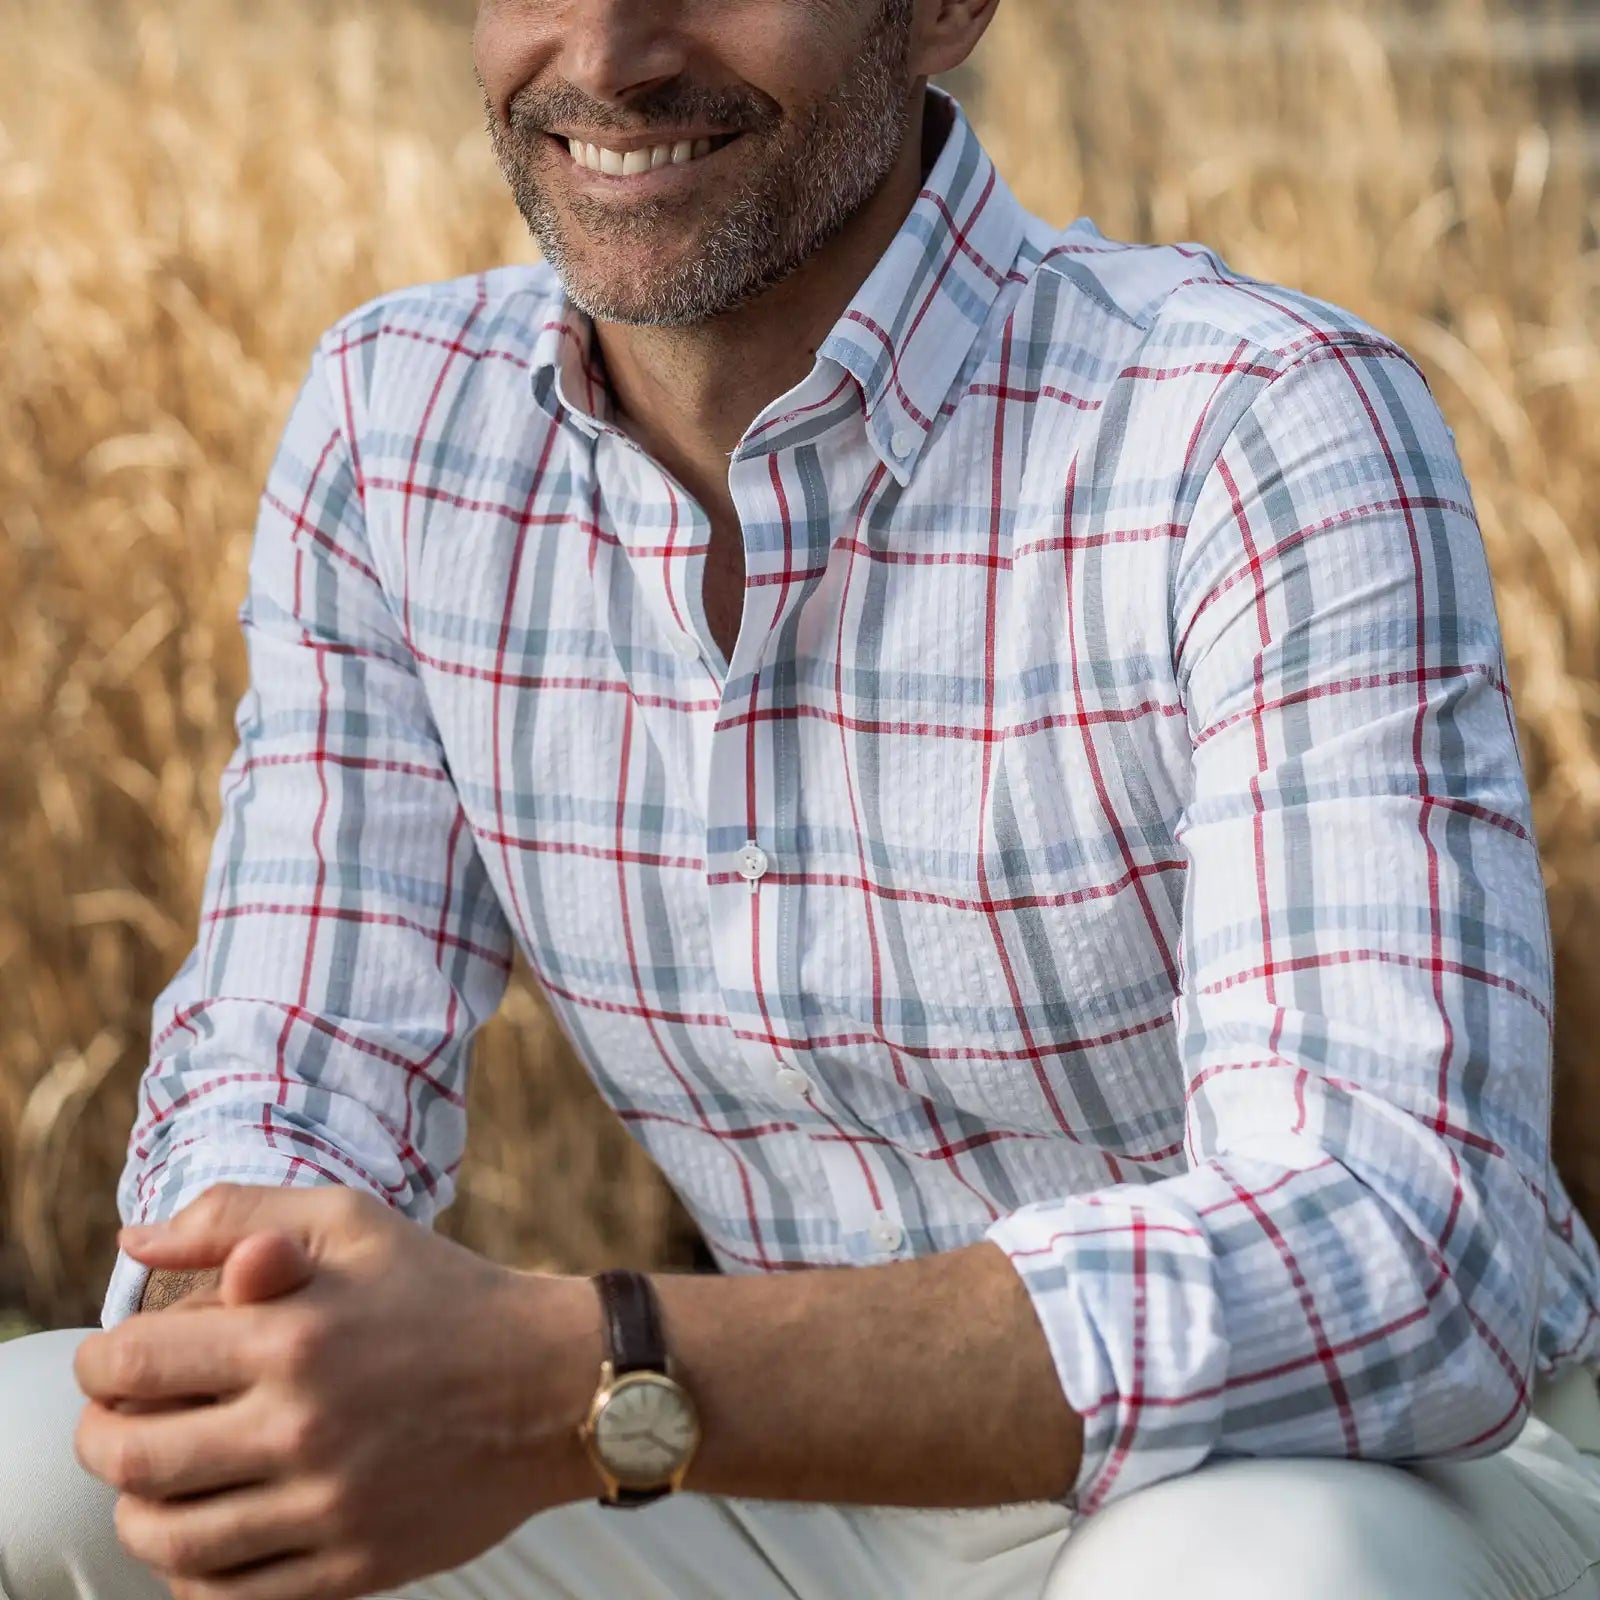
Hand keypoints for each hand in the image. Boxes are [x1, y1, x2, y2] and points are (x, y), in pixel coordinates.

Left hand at [73, 1184, 597, 1598]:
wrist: (553, 1382)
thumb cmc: (447, 1292)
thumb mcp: (354, 1221)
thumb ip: (240, 1216)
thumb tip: (135, 1240)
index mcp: (295, 1333)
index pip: (134, 1364)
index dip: (101, 1361)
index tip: (113, 1360)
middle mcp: (302, 1424)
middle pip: (132, 1458)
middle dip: (102, 1437)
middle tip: (119, 1421)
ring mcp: (327, 1504)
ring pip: (168, 1538)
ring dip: (138, 1510)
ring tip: (158, 1482)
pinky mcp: (354, 1565)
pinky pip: (229, 1597)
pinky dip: (192, 1575)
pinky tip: (207, 1533)